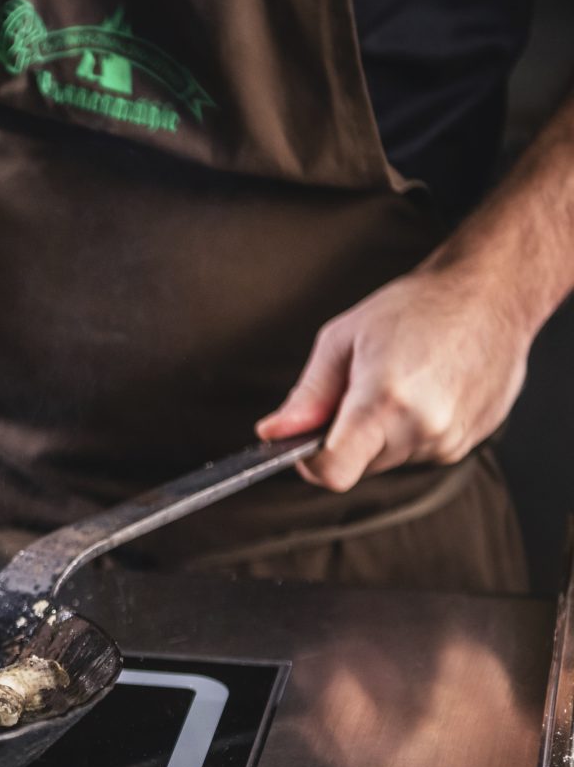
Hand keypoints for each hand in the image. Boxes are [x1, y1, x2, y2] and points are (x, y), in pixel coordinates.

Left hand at [256, 268, 532, 491]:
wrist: (492, 294)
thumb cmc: (417, 306)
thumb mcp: (342, 339)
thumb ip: (308, 395)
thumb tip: (273, 432)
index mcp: (384, 401)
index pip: (334, 472)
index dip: (310, 463)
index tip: (306, 441)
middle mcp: (422, 428)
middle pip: (359, 466)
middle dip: (346, 437)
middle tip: (359, 388)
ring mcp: (450, 439)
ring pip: (388, 460)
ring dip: (380, 433)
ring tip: (399, 382)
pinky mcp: (468, 442)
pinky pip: (419, 452)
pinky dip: (411, 430)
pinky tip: (425, 389)